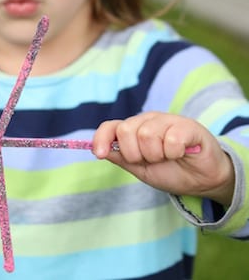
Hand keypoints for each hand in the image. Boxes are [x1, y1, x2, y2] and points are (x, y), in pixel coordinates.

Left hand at [92, 112, 234, 205]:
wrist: (202, 180)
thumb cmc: (171, 171)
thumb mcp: (140, 168)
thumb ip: (120, 158)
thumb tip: (99, 150)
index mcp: (134, 129)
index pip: (111, 126)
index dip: (101, 138)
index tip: (99, 153)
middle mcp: (148, 121)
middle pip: (126, 131)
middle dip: (135, 154)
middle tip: (151, 160)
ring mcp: (168, 120)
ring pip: (147, 135)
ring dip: (156, 155)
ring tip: (167, 157)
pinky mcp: (188, 125)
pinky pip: (171, 139)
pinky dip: (174, 153)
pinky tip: (181, 153)